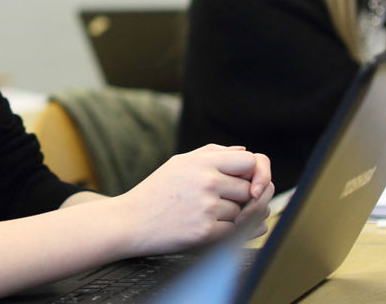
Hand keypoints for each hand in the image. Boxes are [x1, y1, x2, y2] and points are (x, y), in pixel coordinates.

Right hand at [109, 144, 271, 255]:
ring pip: (242, 213)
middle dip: (239, 198)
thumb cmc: (156, 191)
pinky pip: (234, 232)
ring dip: (229, 216)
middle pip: (250, 190)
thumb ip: (213, 153)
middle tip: (216, 201)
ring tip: (201, 214)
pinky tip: (202, 226)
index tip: (247, 182)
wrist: (130, 221)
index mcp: (202, 163)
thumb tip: (245, 152)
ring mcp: (207, 208)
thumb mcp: (179, 162)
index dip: (255, 173)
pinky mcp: (206, 232)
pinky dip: (224, 232)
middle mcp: (207, 182)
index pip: (251, 162)